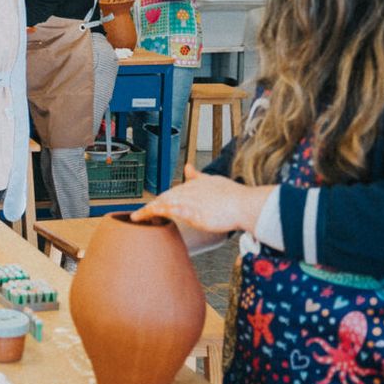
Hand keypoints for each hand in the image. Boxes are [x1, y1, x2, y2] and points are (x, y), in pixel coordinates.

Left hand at [133, 166, 270, 234]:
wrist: (246, 204)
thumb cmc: (233, 195)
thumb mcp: (213, 180)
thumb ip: (198, 176)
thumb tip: (188, 167)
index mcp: (192, 185)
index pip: (170, 193)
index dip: (158, 200)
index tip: (149, 207)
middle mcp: (188, 191)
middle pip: (164, 198)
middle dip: (150, 206)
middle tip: (137, 215)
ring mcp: (190, 202)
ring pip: (165, 203)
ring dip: (150, 209)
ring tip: (139, 217)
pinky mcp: (194, 212)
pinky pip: (173, 210)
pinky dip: (161, 211)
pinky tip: (153, 213)